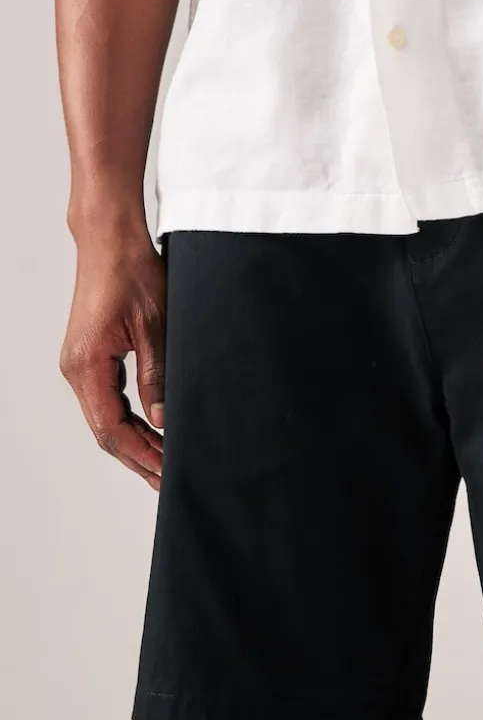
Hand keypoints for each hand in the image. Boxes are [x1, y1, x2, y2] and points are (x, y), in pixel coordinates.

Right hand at [59, 225, 165, 489]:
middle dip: (138, 457)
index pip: (112, 428)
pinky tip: (151, 428)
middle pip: (106, 430)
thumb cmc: (131, 272)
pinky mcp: (90, 354)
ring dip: (134, 440)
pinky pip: (107, 398)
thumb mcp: (154, 326)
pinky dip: (129, 418)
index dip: (141, 454)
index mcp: (87, 365)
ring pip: (106, 416)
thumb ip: (157, 375)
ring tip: (163, 461)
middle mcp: (76, 368)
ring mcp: (81, 362)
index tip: (167, 472)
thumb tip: (163, 420)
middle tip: (168, 479)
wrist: (111, 239)